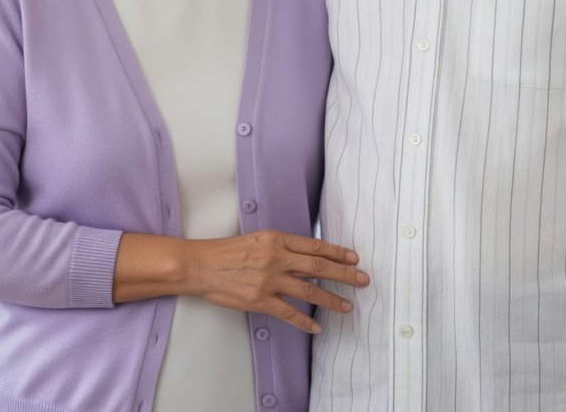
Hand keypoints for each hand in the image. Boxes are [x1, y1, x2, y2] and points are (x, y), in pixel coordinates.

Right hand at [186, 230, 368, 333]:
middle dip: (345, 274)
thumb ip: (282, 247)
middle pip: (319, 266)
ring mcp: (270, 280)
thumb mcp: (258, 239)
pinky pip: (289, 313)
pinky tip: (317, 327)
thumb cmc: (227, 251)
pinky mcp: (260, 300)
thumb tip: (307, 256)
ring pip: (309, 290)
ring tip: (348, 306)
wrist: (202, 265)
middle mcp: (277, 259)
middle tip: (363, 280)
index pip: (315, 246)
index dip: (338, 252)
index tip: (355, 258)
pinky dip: (305, 322)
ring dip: (332, 299)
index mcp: (277, 240)